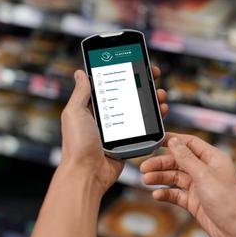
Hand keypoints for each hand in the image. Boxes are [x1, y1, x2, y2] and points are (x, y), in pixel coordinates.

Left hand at [60, 66, 167, 195]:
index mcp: (94, 107)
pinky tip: (161, 110)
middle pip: (129, 94)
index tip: (135, 63)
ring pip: (139, 109)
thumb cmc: (77, 144)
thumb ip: (80, 92)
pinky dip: (154, 117)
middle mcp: (108, 116)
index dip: (124, 72)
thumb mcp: (74, 112)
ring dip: (151, 99)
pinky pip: (144, 126)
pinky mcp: (129, 140)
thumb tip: (80, 73)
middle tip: (153, 75)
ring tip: (159, 93)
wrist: (87, 173)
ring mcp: (120, 128)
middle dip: (142, 83)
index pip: (112, 84)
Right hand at [141, 133, 235, 236]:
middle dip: (160, 163)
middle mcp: (204, 170)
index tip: (156, 140)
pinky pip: (176, 193)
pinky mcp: (194, 200)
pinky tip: (157, 195)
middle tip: (145, 166)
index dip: (172, 140)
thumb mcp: (203, 174)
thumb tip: (174, 141)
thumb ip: (186, 157)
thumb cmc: (229, 202)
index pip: (189, 143)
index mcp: (211, 158)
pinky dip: (166, 193)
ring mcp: (198, 185)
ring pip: (174, 177)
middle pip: (177, 161)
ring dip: (160, 178)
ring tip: (147, 179)